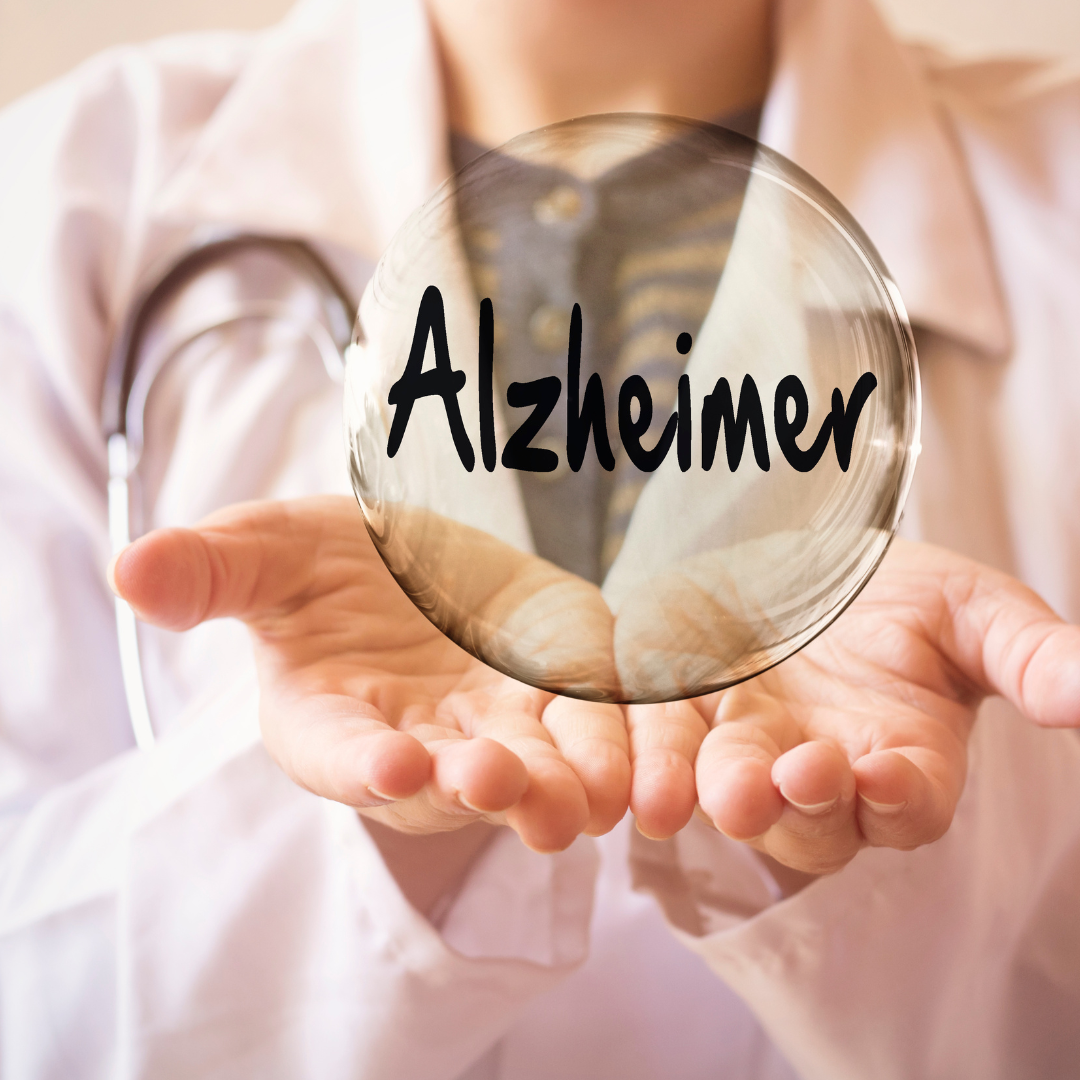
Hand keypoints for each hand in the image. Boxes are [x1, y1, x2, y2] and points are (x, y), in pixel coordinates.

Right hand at [109, 496, 639, 851]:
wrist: (405, 563)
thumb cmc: (320, 567)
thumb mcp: (263, 552)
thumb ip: (212, 571)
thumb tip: (127, 568)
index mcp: (331, 719)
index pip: (341, 753)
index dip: (362, 761)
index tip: (387, 762)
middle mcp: (418, 739)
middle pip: (450, 778)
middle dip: (476, 784)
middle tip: (500, 782)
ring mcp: (498, 723)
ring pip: (536, 770)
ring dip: (563, 784)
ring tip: (590, 793)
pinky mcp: (564, 690)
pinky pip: (597, 724)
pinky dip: (623, 740)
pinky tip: (650, 749)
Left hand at [626, 538, 1079, 871]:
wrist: (786, 553)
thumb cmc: (883, 589)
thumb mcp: (964, 606)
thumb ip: (1026, 652)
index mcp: (898, 757)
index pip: (905, 806)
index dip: (898, 798)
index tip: (887, 774)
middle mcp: (819, 771)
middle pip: (813, 821)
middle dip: (802, 803)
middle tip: (792, 774)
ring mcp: (741, 749)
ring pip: (733, 794)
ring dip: (723, 793)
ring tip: (715, 790)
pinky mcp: (675, 719)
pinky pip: (658, 751)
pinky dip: (648, 763)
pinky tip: (637, 774)